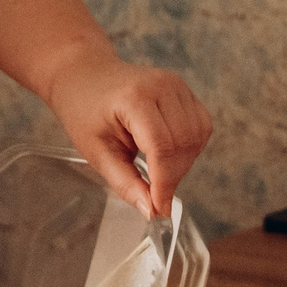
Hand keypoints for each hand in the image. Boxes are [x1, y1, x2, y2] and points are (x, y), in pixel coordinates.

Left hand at [42, 51, 213, 217]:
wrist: (85, 76)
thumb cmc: (85, 110)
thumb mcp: (96, 152)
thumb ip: (126, 182)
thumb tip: (151, 210)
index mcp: (134, 98)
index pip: (162, 147)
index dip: (164, 183)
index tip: (159, 209)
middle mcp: (162, 86)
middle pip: (183, 144)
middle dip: (172, 177)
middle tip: (155, 196)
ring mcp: (176, 85)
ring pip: (197, 137)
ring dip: (183, 164)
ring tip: (158, 172)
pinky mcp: (184, 90)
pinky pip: (201, 126)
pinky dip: (191, 147)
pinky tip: (169, 154)